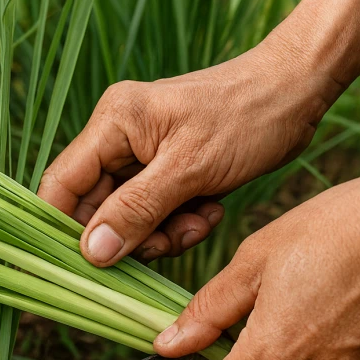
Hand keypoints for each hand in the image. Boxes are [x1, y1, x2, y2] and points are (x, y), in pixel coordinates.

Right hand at [37, 45, 332, 265]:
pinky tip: (209, 210)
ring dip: (161, 234)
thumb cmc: (247, 116)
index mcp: (113, 124)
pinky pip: (157, 216)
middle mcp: (119, 140)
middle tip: (166, 242)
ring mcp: (143, 158)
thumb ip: (137, 211)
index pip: (62, 185)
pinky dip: (180, 224)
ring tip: (198, 221)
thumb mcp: (190, 168)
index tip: (80, 267)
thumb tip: (92, 253)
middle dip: (130, 236)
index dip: (63, 228)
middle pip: (96, 209)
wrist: (298, 93)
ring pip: (129, 219)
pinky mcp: (167, 174)